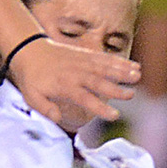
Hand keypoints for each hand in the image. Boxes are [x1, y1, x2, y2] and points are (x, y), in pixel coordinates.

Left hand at [6, 36, 138, 126]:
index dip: (100, 107)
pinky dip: (119, 61)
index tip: (114, 115)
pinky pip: (104, 58)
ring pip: (105, 67)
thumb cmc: (31, 77)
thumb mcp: (31, 96)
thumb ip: (45, 108)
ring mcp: (82, 61)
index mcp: (64, 85)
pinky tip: (133, 65)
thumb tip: (57, 119)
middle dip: (116, 88)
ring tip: (138, 76)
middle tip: (131, 95)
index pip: (85, 97)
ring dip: (122, 71)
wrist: (28, 49)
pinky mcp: (86, 54)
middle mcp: (76, 73)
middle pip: (99, 81)